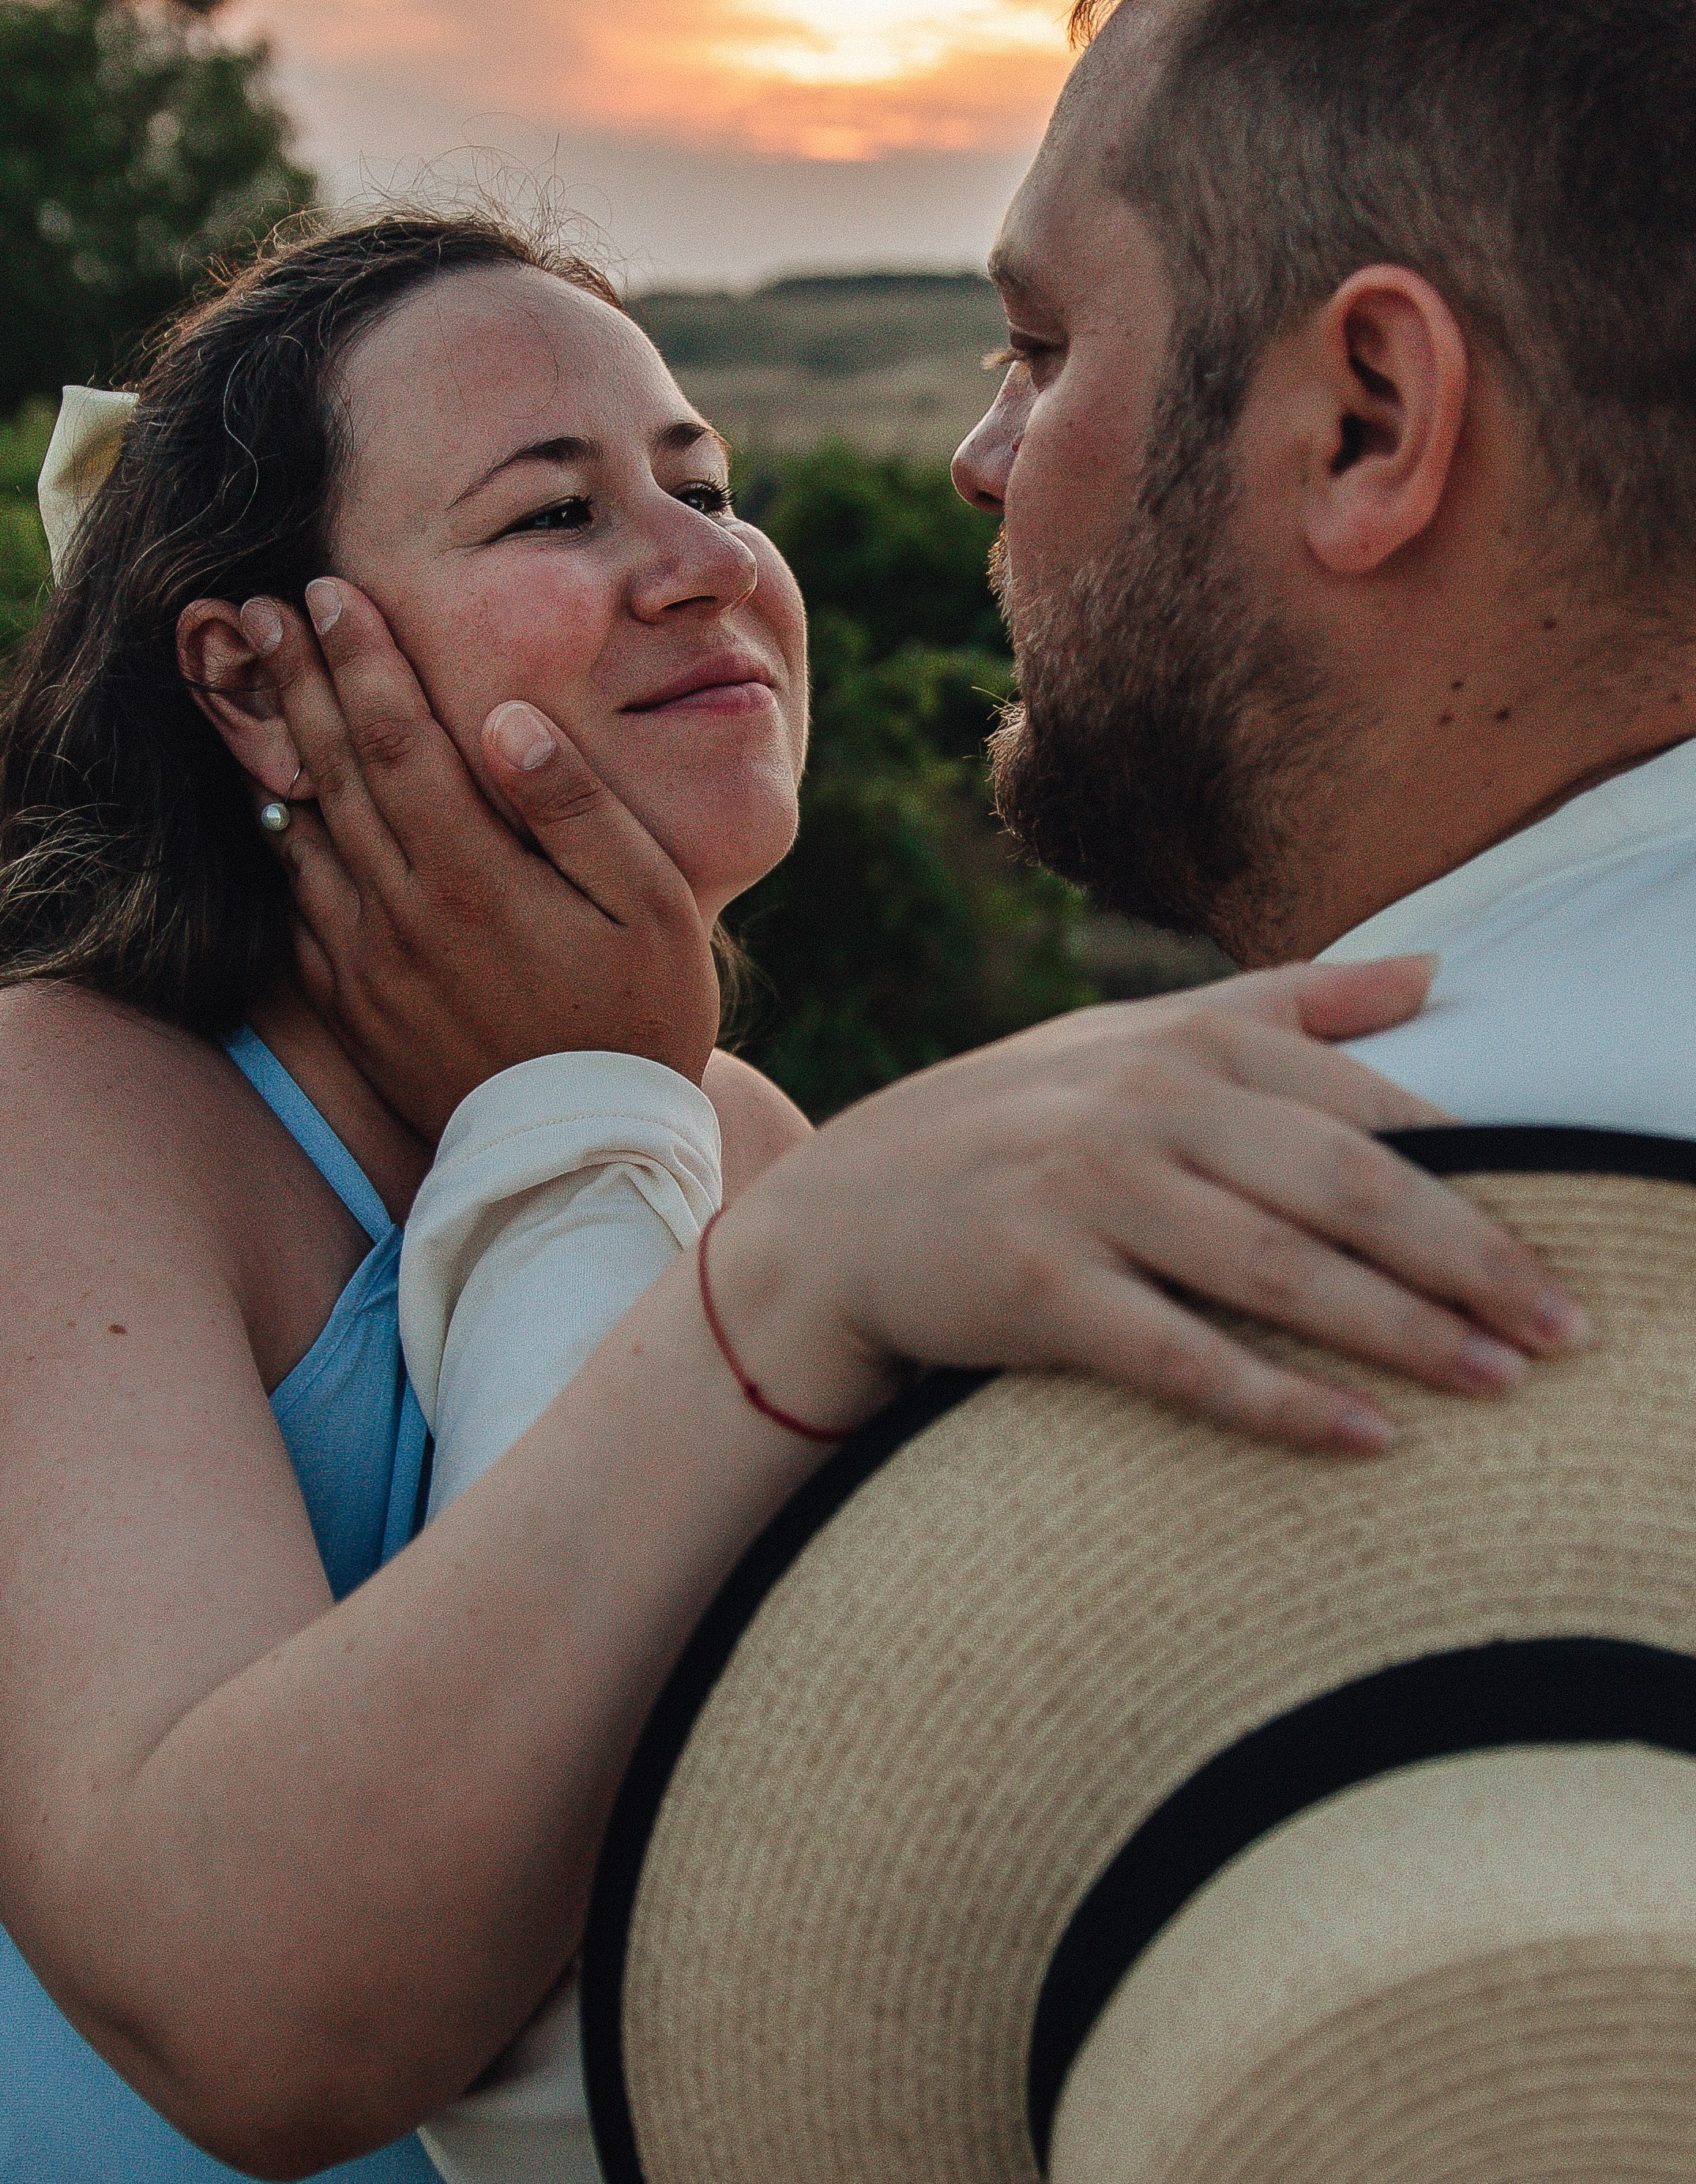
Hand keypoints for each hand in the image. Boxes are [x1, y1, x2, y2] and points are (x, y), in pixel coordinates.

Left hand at [240, 582, 719, 1138]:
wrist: (584, 1157)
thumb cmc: (639, 1016)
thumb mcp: (649, 904)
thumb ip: (576, 806)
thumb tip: (506, 717)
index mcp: (474, 873)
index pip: (396, 738)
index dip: (358, 658)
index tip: (326, 590)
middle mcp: (402, 911)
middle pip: (332, 770)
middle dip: (293, 677)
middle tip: (250, 605)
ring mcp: (366, 961)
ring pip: (299, 831)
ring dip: (269, 745)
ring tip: (240, 679)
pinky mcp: (351, 1004)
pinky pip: (297, 904)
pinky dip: (277, 839)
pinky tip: (269, 801)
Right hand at [704, 957, 1590, 1454]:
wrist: (840, 1214)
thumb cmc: (1015, 1125)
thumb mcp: (1135, 1041)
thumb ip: (1287, 1006)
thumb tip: (1433, 973)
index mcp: (1185, 1041)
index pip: (1364, 1106)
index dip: (1476, 1171)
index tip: (1570, 1229)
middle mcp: (1143, 1106)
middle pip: (1343, 1185)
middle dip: (1469, 1258)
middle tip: (1570, 1326)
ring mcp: (1086, 1194)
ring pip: (1278, 1269)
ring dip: (1403, 1331)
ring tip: (1504, 1381)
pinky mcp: (1036, 1288)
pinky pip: (1182, 1356)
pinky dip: (1280, 1401)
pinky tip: (1367, 1437)